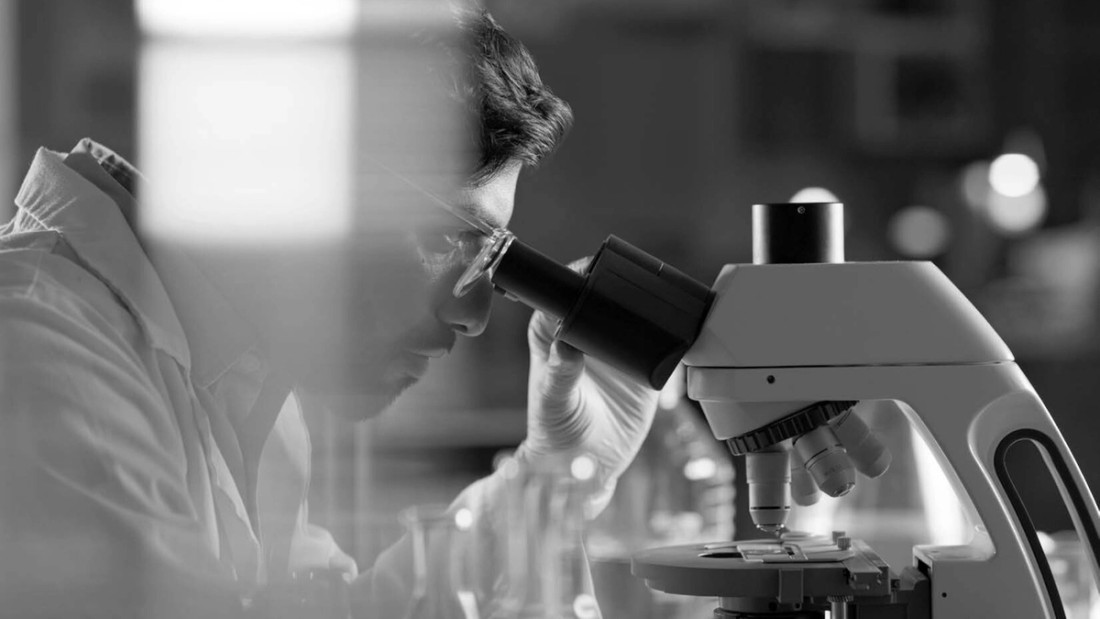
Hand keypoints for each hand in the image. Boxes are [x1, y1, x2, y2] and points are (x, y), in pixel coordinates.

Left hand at [517, 258, 659, 514]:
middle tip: (633, 281)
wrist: (585, 466)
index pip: (563, 293)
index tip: (590, 268)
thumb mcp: (553, 402)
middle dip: (616, 286)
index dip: (576, 277)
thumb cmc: (556, 432)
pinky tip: (678, 330)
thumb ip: (558, 375)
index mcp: (552, 333)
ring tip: (660, 301)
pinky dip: (669, 335)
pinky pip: (658, 344)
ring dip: (645, 307)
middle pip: (601, 297)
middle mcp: (583, 335)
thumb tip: (565, 345)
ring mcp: (614, 350)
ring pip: (630, 317)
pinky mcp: (642, 368)